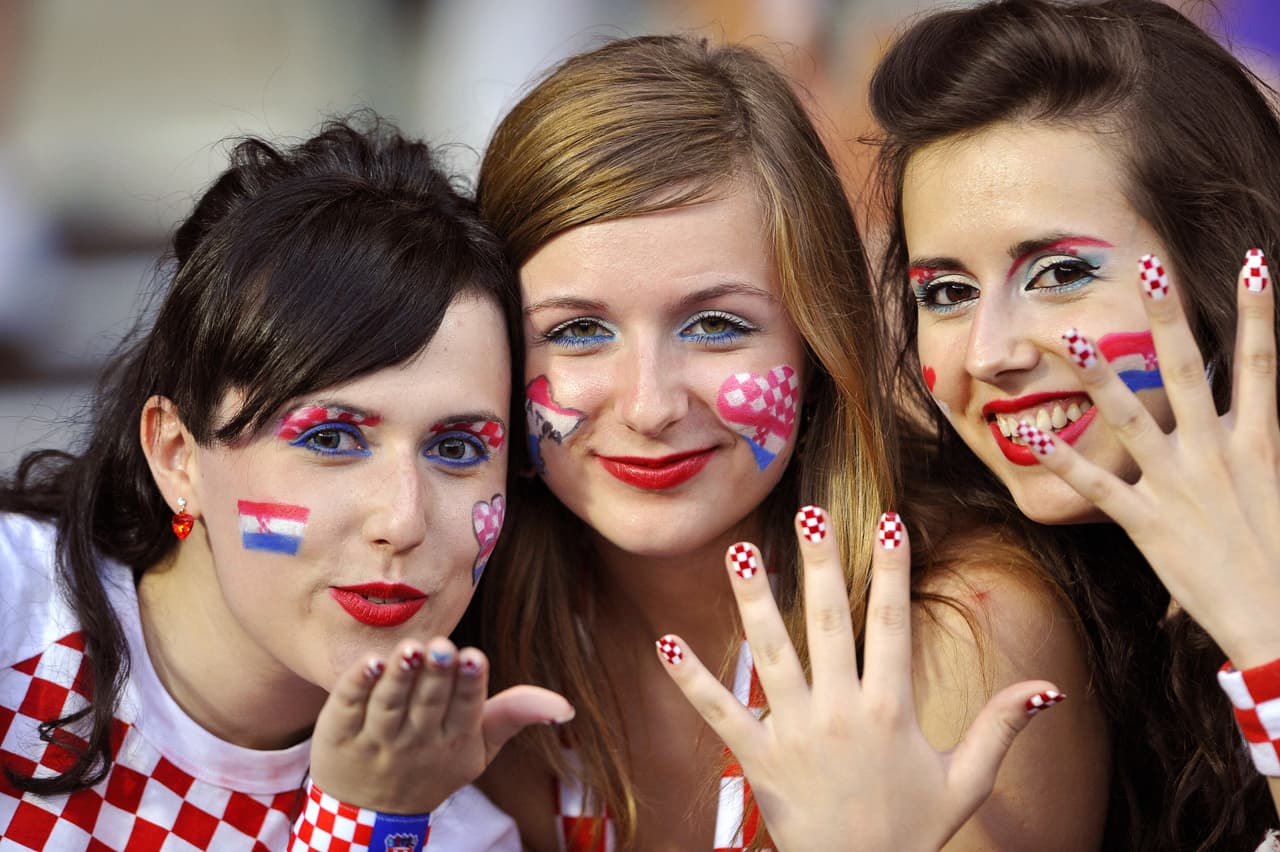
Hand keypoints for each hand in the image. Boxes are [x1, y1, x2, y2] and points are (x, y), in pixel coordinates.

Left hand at [311, 637, 573, 812]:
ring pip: (389, 706)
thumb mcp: (480, 747)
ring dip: (398, 678)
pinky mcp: (338, 736)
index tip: (473, 657)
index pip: (466, 709)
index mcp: (456, 741)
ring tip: (408, 650)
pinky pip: (348, 707)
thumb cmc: (433, 764)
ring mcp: (375, 741)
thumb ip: (516, 714)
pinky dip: (356, 685)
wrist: (369, 815)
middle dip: (437, 675)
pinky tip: (368, 662)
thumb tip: (566, 705)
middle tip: (443, 647)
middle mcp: (416, 742)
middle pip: (428, 704)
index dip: (469, 684)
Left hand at [658, 507, 1060, 851]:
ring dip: (754, 599)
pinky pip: (721, 712)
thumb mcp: (966, 782)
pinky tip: (666, 641)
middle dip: (823, 565)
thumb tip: (1047, 687)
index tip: (890, 522)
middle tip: (810, 514)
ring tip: (738, 551)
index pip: (894, 625)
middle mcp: (841, 712)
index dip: (894, 572)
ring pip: (771, 653)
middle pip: (830, 623)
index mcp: (891, 710)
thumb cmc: (912, 832)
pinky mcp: (757, 759)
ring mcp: (795, 733)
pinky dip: (692, 678)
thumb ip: (1000, 728)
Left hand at [1017, 251, 1279, 667]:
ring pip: (1129, 417)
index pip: (1261, 364)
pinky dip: (1061, 459)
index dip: (1261, 312)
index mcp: (1261, 446)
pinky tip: (1027, 436)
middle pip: (1185, 372)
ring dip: (1096, 375)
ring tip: (1065, 335)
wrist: (1279, 625)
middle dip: (1167, 318)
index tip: (1253, 262)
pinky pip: (1096, 486)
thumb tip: (1256, 439)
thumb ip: (1259, 464)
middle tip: (1146, 267)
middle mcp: (1218, 455)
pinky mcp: (1148, 524)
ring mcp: (1179, 487)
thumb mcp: (1278, 497)